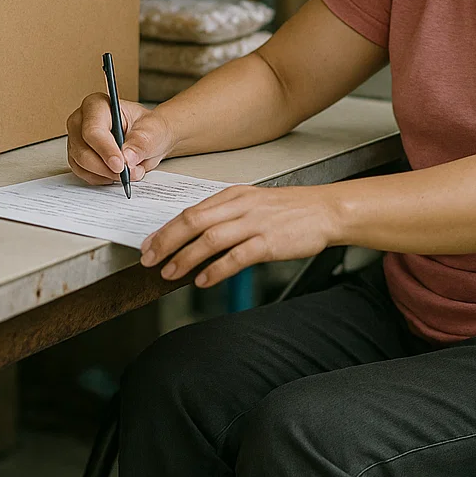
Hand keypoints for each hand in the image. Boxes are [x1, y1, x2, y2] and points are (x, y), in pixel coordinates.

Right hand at [66, 94, 174, 185]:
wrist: (150, 140)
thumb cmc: (150, 129)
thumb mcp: (153, 131)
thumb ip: (141, 143)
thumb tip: (127, 158)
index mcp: (97, 105)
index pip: (93, 130)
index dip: (106, 150)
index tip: (121, 165)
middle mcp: (81, 121)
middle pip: (83, 150)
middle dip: (106, 167)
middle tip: (127, 173)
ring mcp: (77, 139)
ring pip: (81, 164)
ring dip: (106, 174)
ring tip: (128, 171)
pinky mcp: (77, 156)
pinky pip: (83, 174)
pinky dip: (102, 178)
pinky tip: (117, 173)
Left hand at [139, 183, 341, 287]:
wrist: (326, 210)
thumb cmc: (291, 210)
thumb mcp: (253, 203)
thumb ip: (226, 217)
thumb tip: (195, 237)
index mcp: (233, 195)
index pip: (191, 211)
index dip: (166, 230)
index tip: (149, 245)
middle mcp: (241, 206)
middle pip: (193, 222)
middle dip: (166, 242)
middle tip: (149, 259)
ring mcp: (255, 223)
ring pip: (210, 239)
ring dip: (186, 257)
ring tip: (170, 273)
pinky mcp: (270, 242)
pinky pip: (236, 257)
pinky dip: (216, 270)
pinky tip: (203, 280)